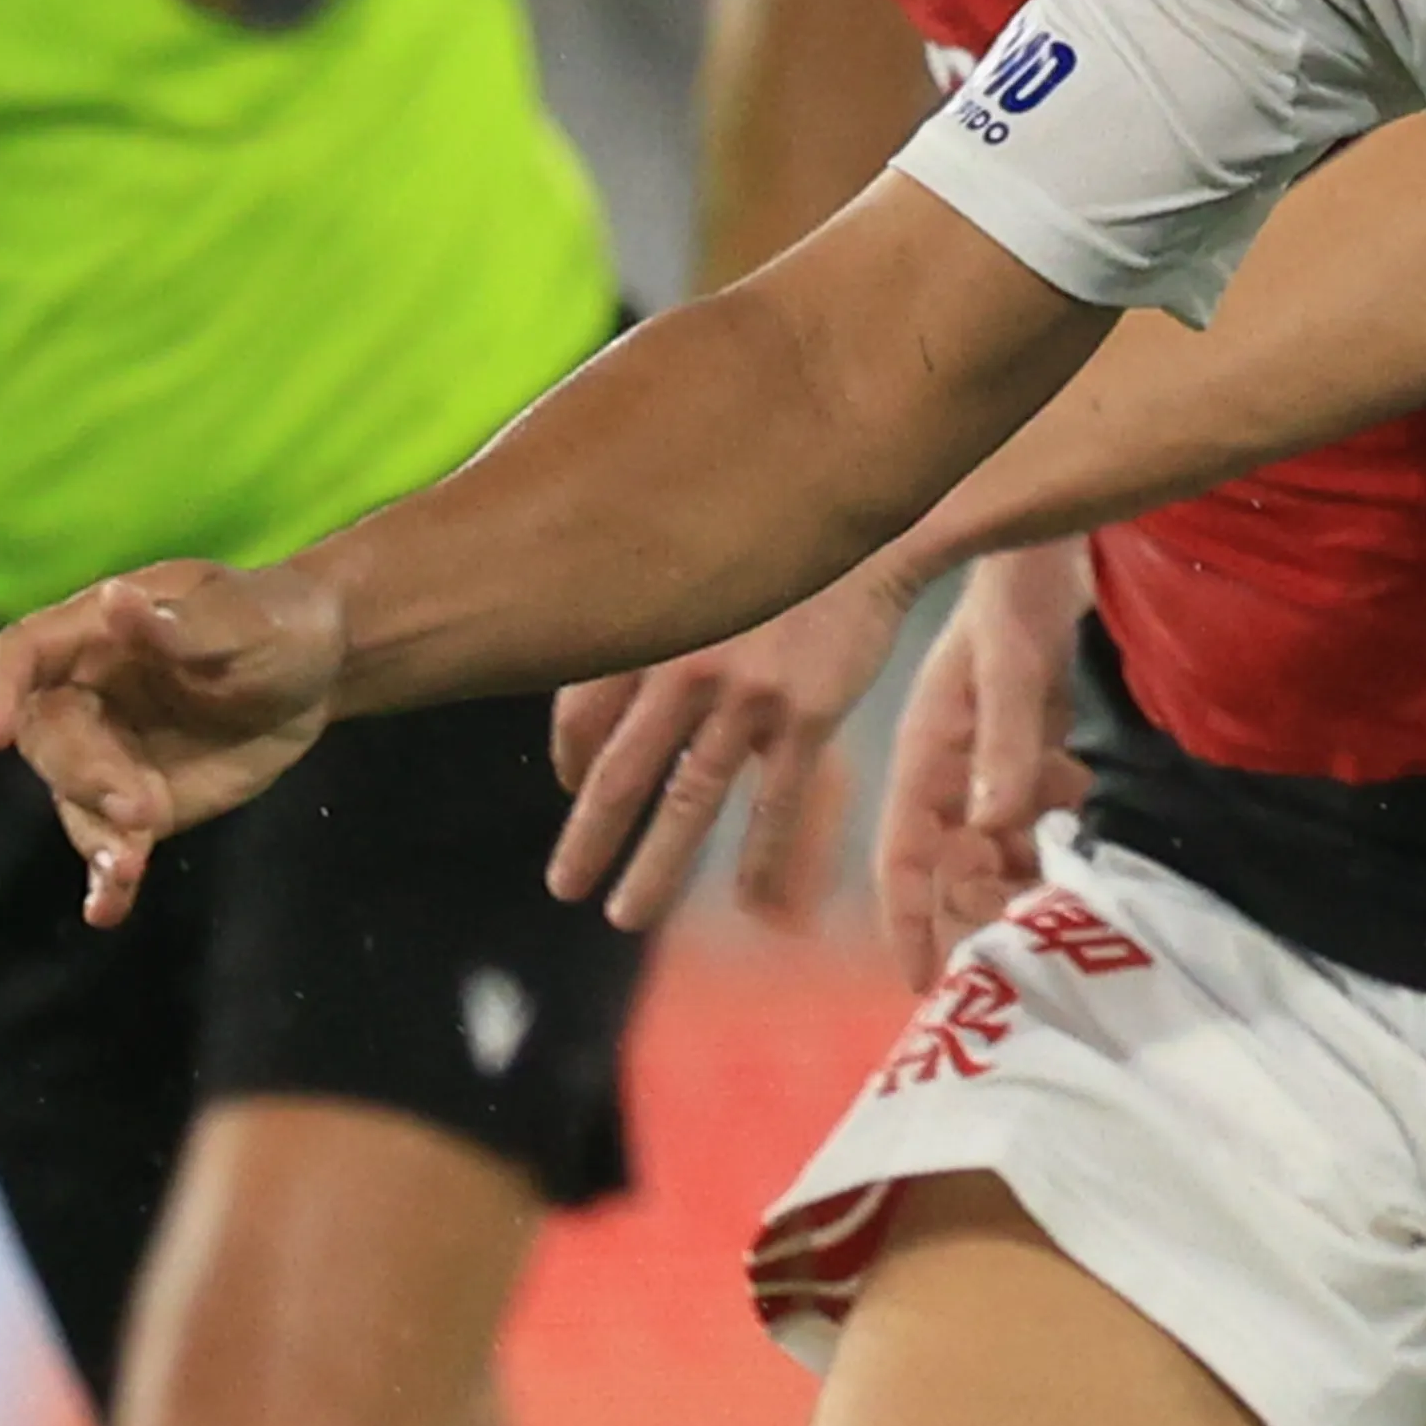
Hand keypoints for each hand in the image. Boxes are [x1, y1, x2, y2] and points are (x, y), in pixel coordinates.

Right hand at [0, 561, 347, 925]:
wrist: (316, 674)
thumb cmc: (275, 622)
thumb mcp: (246, 618)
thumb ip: (181, 622)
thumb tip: (115, 601)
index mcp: (96, 633)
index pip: (22, 654)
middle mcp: (88, 696)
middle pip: (49, 739)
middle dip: (86, 778)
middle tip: (144, 809)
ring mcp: (111, 756)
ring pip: (77, 801)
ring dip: (96, 837)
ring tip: (129, 866)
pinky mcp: (143, 807)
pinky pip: (112, 844)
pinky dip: (107, 879)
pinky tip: (107, 909)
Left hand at [543, 561, 904, 929]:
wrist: (860, 510)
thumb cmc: (769, 532)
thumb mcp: (684, 560)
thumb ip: (646, 616)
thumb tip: (604, 676)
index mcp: (640, 624)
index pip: (581, 714)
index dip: (571, 761)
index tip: (572, 787)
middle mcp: (679, 665)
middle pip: (620, 774)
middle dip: (588, 840)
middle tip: (564, 887)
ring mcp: (742, 694)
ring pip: (687, 804)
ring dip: (654, 869)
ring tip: (627, 915)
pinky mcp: (805, 713)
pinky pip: (774, 806)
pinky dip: (762, 860)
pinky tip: (753, 902)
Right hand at [880, 538, 1091, 971]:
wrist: (1046, 544)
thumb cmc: (1015, 596)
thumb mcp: (1012, 667)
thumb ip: (1006, 746)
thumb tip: (992, 827)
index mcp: (923, 756)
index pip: (901, 857)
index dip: (906, 921)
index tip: (919, 982)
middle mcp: (947, 768)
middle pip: (949, 865)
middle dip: (978, 900)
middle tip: (1024, 918)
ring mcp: (985, 759)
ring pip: (994, 843)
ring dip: (1023, 864)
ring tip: (1055, 864)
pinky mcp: (1022, 746)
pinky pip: (1030, 809)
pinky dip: (1052, 819)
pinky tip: (1078, 790)